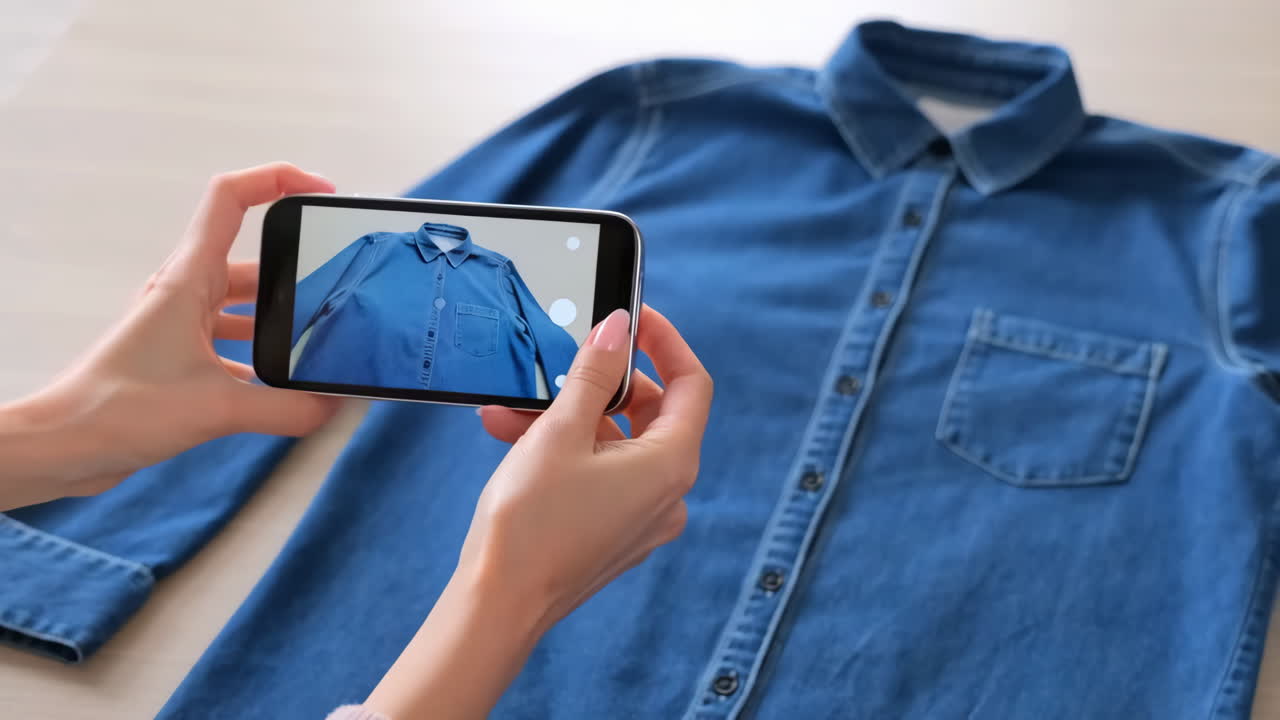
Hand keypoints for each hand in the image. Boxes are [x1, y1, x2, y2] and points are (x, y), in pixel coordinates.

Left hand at [0, 163, 339, 505]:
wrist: (67, 443)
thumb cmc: (121, 407)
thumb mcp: (218, 407)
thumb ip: (286, 408)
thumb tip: (331, 406)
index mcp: (189, 278)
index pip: (232, 199)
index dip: (278, 180)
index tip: (321, 193)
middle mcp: (186, 292)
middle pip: (253, 261)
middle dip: (297, 271)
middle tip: (337, 288)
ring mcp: (183, 324)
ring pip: (246, 305)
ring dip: (280, 320)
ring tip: (321, 339)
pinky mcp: (181, 358)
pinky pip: (234, 344)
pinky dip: (262, 358)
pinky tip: (286, 385)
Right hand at [364, 305, 712, 719]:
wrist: (496, 606)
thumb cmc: (529, 522)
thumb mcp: (560, 431)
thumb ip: (593, 373)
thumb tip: (618, 330)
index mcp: (671, 465)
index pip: (691, 384)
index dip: (665, 342)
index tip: (631, 317)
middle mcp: (667, 493)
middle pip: (649, 412)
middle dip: (596, 384)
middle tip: (556, 363)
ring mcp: (641, 517)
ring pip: (614, 443)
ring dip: (565, 417)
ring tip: (508, 410)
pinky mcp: (613, 532)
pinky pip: (599, 473)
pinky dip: (564, 451)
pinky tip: (510, 436)